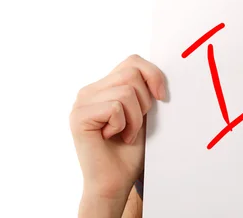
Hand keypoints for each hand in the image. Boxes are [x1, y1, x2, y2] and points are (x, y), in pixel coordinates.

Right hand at [69, 54, 165, 214]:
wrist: (116, 181)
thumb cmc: (131, 150)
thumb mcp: (143, 113)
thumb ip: (145, 89)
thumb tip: (164, 70)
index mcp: (105, 85)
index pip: (133, 61)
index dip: (153, 75)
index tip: (163, 98)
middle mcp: (90, 90)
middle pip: (131, 73)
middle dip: (144, 101)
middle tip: (135, 124)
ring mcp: (82, 102)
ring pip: (126, 91)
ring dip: (135, 118)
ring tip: (125, 133)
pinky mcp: (79, 116)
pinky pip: (115, 107)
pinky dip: (123, 125)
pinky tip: (113, 137)